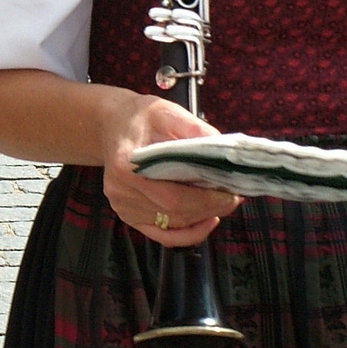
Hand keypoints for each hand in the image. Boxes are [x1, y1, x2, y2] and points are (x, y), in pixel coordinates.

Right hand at [99, 94, 241, 245]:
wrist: (112, 124)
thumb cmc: (140, 117)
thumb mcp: (167, 112)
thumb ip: (195, 129)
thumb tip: (225, 151)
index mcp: (127, 167)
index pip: (173, 197)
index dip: (206, 200)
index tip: (232, 194)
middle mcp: (121, 192)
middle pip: (175, 214)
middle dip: (210, 208)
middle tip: (234, 198)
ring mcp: (122, 207)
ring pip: (173, 225)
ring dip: (203, 218)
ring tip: (222, 203)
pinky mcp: (128, 215)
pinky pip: (163, 235)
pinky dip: (189, 233)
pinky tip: (206, 220)